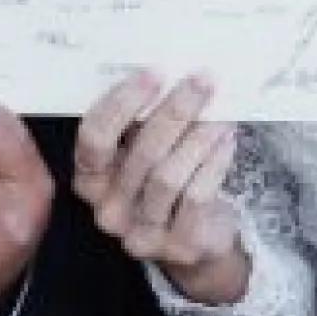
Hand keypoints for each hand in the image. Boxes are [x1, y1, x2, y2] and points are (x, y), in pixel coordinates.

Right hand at [73, 71, 247, 305]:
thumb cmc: (162, 177)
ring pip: (168, 176)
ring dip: (198, 137)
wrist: (195, 238)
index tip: (155, 73)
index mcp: (90, 178)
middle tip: (202, 80)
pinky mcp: (178, 246)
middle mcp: (107, 210)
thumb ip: (141, 120)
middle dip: (174, 111)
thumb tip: (172, 69)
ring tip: (221, 111)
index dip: (122, 104)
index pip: (94, 139)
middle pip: (140, 153)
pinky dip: (213, 163)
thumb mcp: (140, 150)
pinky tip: (226, 140)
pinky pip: (196, 197)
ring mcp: (142, 234)